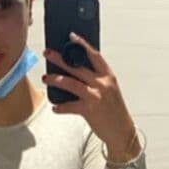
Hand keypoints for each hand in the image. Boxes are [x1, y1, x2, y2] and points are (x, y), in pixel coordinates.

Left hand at [41, 32, 136, 148]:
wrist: (122, 132)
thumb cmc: (114, 111)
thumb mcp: (109, 90)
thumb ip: (96, 79)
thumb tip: (75, 70)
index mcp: (108, 76)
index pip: (94, 55)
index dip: (82, 44)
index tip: (71, 36)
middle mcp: (103, 84)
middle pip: (78, 67)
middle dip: (60, 58)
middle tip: (48, 53)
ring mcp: (96, 96)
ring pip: (71, 83)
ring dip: (56, 80)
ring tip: (46, 78)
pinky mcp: (90, 110)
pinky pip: (70, 106)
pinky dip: (61, 107)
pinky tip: (55, 107)